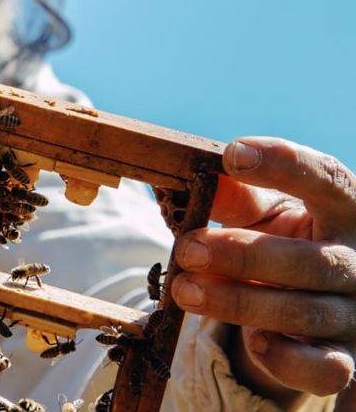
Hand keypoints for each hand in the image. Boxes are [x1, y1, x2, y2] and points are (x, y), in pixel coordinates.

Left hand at [172, 137, 355, 401]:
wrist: (312, 301)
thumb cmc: (286, 240)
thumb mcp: (268, 212)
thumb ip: (239, 195)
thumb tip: (204, 174)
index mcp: (346, 211)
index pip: (328, 180)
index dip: (284, 165)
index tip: (231, 155)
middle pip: (309, 261)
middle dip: (241, 255)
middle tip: (187, 249)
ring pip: (305, 312)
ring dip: (239, 302)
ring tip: (184, 290)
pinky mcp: (346, 359)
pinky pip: (324, 368)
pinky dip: (286, 358)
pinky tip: (253, 341)